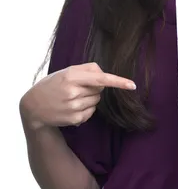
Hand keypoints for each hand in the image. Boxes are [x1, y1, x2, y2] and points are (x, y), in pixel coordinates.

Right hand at [20, 62, 135, 130]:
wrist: (33, 107)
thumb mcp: (66, 71)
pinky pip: (92, 112)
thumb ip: (87, 69)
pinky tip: (72, 107)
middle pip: (100, 90)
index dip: (118, 82)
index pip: (100, 78)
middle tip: (76, 88)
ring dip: (90, 99)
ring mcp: (74, 107)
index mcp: (71, 77)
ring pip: (97, 101)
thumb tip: (104, 74)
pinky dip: (86, 109)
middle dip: (93, 88)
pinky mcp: (75, 119)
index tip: (132, 85)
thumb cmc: (52, 85)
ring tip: (72, 98)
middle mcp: (73, 92)